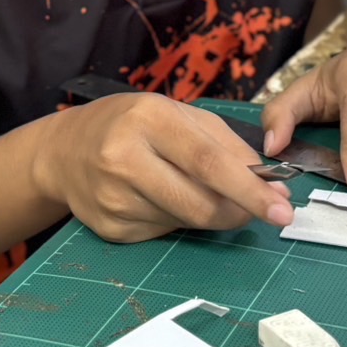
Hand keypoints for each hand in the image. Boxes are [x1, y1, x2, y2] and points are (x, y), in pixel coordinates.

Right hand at [32, 94, 294, 242]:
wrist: (64, 151)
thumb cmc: (131, 125)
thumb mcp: (177, 114)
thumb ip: (226, 144)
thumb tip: (271, 182)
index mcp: (148, 119)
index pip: (208, 162)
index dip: (249, 189)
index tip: (282, 208)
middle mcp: (124, 158)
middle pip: (199, 202)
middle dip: (240, 212)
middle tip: (263, 211)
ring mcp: (113, 198)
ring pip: (186, 222)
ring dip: (210, 215)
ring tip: (201, 192)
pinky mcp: (110, 228)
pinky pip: (165, 232)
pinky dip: (180, 220)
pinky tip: (164, 199)